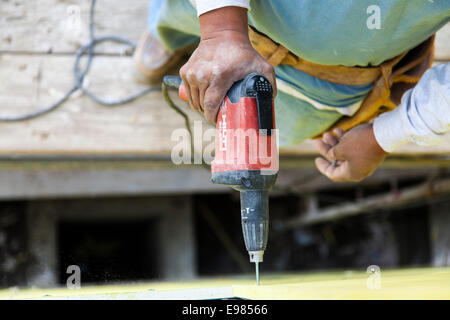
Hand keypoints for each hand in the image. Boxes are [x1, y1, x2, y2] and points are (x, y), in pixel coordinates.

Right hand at [179, 7, 275, 123]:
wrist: (223, 35)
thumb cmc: (243, 53)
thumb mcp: (262, 67)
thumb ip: (270, 85)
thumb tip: (269, 104)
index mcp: (219, 76)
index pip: (210, 105)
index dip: (213, 117)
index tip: (218, 121)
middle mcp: (202, 75)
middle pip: (202, 105)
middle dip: (209, 112)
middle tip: (220, 112)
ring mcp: (191, 73)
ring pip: (194, 101)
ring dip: (202, 106)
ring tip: (212, 104)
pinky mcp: (185, 71)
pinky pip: (188, 93)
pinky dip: (195, 97)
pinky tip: (205, 95)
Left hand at [314, 123, 387, 181]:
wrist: (385, 133)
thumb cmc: (360, 143)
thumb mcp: (341, 149)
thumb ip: (332, 154)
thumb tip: (330, 155)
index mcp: (351, 174)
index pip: (332, 174)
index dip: (323, 167)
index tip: (316, 159)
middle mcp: (358, 169)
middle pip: (337, 161)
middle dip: (327, 150)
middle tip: (318, 141)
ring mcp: (364, 160)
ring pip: (345, 152)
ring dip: (335, 143)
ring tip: (327, 133)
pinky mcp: (369, 150)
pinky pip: (353, 147)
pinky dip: (345, 139)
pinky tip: (338, 130)